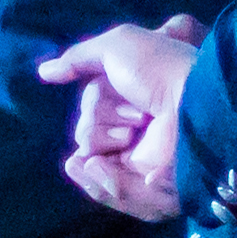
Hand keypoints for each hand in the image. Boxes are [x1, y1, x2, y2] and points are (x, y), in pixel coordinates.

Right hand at [40, 14, 205, 222]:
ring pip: (89, 161)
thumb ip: (79, 59)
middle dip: (99, 121)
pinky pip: (105, 191)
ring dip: (99, 143)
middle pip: (86, 134)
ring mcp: (139, 162)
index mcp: (132, 101)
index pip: (91, 110)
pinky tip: (92, 165)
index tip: (118, 88)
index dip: (95, 102)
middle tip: (136, 116)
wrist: (192, 104)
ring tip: (128, 136)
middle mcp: (135, 131)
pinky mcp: (145, 191)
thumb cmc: (160, 69)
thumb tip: (43, 72)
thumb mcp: (117, 46)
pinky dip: (95, 179)